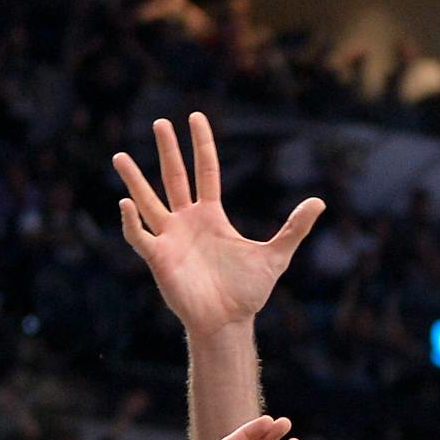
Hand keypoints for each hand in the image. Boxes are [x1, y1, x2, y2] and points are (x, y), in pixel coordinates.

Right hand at [114, 112, 323, 334]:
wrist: (229, 322)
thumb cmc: (247, 291)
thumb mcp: (276, 255)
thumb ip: (294, 228)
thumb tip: (319, 201)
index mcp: (212, 216)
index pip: (205, 171)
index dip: (201, 145)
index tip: (195, 117)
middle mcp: (187, 221)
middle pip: (174, 178)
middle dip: (168, 151)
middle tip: (160, 122)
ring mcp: (170, 238)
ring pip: (148, 201)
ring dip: (134, 180)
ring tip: (119, 156)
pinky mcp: (159, 259)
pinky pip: (140, 236)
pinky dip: (132, 221)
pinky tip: (127, 204)